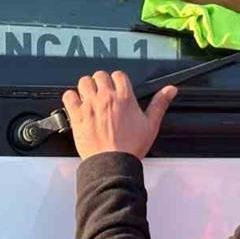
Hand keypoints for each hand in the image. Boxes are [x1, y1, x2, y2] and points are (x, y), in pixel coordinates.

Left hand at [62, 71, 178, 159]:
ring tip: (90, 97)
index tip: (117, 88)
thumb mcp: (151, 125)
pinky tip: (77, 105)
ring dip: (86, 87)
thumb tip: (170, 90)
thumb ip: (160, 104)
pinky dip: (72, 98)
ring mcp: (90, 105)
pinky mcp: (76, 115)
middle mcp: (106, 98)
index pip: (119, 75)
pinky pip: (68, 96)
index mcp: (125, 98)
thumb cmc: (131, 147)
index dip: (117, 80)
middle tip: (103, 93)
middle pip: (100, 75)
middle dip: (101, 82)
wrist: (112, 164)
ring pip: (84, 82)